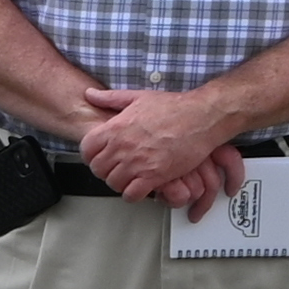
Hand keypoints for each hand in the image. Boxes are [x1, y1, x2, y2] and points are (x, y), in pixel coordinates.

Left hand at [76, 85, 243, 214]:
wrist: (202, 117)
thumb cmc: (174, 107)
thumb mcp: (138, 97)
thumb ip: (111, 98)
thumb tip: (90, 94)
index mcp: (116, 128)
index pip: (87, 149)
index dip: (90, 155)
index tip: (98, 156)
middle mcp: (124, 146)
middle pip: (98, 169)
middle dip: (104, 170)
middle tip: (115, 168)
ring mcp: (138, 162)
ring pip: (113, 183)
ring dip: (119, 183)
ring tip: (128, 177)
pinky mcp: (155, 176)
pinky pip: (132, 194)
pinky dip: (133, 194)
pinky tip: (140, 187)